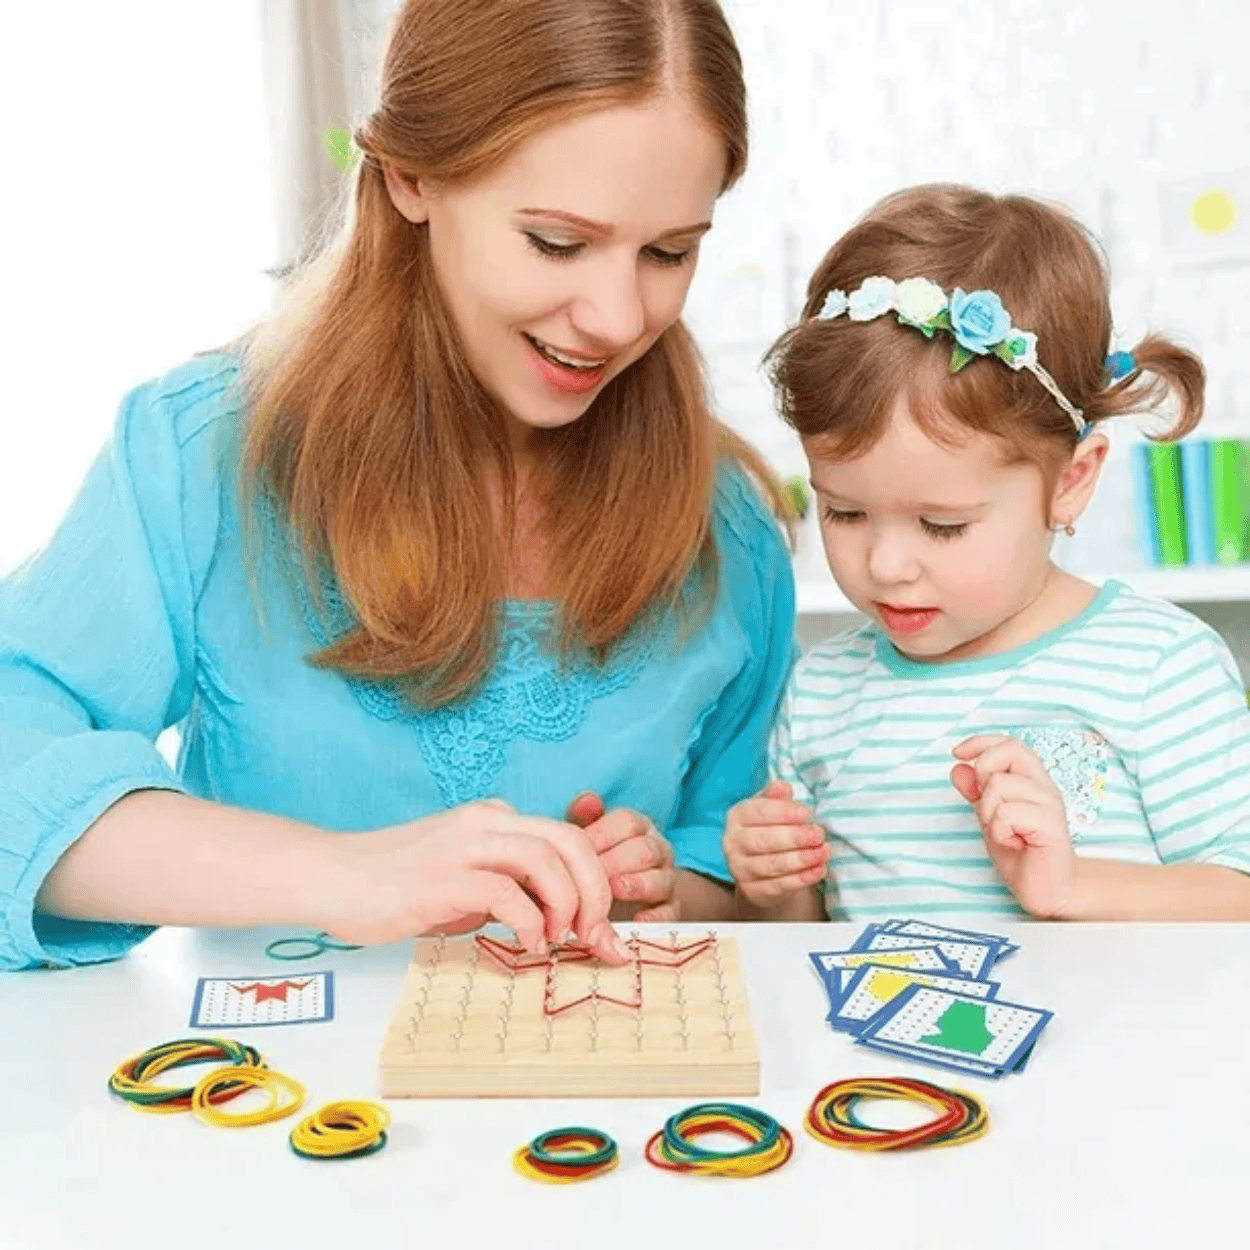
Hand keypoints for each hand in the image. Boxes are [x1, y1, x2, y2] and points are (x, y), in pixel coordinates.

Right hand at [317, 799, 630, 961]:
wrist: (328, 877)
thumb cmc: (390, 884)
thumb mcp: (459, 878)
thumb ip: (501, 887)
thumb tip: (547, 920)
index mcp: (492, 819)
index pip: (566, 838)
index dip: (594, 882)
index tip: (603, 927)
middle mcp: (484, 823)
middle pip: (570, 841)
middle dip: (596, 891)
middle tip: (595, 935)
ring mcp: (463, 846)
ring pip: (546, 859)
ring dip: (567, 904)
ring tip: (560, 938)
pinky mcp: (442, 878)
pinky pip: (506, 892)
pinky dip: (529, 921)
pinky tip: (527, 942)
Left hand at [566, 792, 678, 922]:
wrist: (627, 901)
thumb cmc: (601, 863)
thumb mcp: (590, 841)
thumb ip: (585, 819)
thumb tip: (585, 799)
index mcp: (639, 828)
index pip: (628, 822)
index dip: (602, 833)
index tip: (578, 848)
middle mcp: (658, 851)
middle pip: (644, 850)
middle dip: (615, 861)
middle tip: (590, 873)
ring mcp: (667, 881)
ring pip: (660, 879)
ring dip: (637, 885)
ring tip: (615, 889)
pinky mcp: (671, 911)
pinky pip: (670, 913)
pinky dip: (655, 918)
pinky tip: (637, 921)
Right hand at [722, 780, 828, 907]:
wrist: (760, 872)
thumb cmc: (769, 831)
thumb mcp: (771, 810)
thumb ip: (776, 798)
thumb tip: (782, 786)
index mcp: (736, 817)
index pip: (758, 812)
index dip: (784, 813)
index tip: (807, 814)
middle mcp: (732, 843)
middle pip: (764, 840)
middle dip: (795, 838)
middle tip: (819, 835)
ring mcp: (739, 869)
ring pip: (772, 865)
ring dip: (802, 859)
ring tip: (824, 852)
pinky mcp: (750, 891)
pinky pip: (778, 886)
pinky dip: (802, 879)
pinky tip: (819, 870)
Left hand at [950, 734, 1075, 917]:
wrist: (1046, 891)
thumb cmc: (1021, 853)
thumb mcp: (988, 817)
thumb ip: (975, 792)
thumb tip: (958, 767)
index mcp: (1032, 781)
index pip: (1010, 744)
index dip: (981, 742)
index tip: (957, 753)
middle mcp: (1044, 787)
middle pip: (1007, 752)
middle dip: (984, 776)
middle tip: (990, 809)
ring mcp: (1050, 805)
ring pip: (1000, 785)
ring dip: (990, 813)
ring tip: (1006, 833)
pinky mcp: (1051, 825)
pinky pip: (1007, 813)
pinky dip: (1000, 831)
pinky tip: (1014, 843)